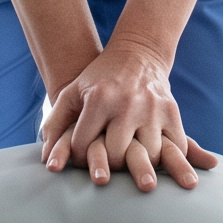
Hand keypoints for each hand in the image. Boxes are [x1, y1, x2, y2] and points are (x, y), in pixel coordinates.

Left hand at [41, 36, 216, 191]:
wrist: (139, 53)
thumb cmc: (100, 77)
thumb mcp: (72, 92)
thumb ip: (55, 123)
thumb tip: (46, 161)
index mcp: (99, 100)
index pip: (83, 145)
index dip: (78, 157)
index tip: (81, 158)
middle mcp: (126, 105)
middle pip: (117, 155)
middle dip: (110, 166)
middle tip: (108, 166)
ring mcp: (152, 109)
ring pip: (148, 156)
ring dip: (141, 168)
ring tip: (134, 169)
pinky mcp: (172, 111)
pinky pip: (176, 146)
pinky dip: (171, 160)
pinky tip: (161, 165)